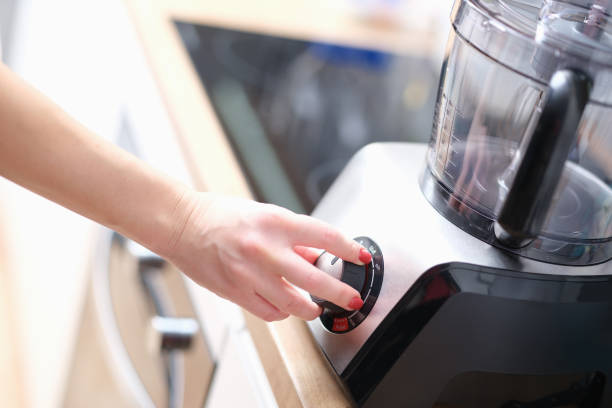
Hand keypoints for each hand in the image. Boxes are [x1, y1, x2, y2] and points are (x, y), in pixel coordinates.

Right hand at [165, 192, 369, 321]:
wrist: (181, 224)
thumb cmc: (221, 214)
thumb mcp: (263, 214)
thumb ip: (292, 237)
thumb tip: (317, 255)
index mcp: (274, 222)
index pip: (324, 236)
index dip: (348, 249)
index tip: (360, 257)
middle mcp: (264, 248)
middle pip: (314, 279)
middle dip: (340, 293)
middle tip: (352, 299)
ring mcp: (249, 273)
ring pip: (293, 304)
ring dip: (311, 308)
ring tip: (316, 306)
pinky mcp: (235, 292)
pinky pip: (270, 312)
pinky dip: (283, 313)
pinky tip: (286, 306)